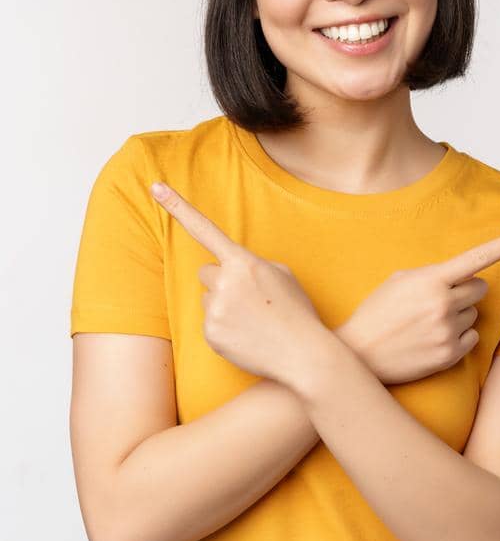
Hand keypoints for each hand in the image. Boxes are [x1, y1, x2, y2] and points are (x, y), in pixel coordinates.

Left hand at [151, 181, 326, 382]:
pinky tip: (246, 336)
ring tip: (253, 320)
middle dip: (222, 282)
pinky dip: (224, 328)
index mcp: (245, 263)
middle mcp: (225, 283)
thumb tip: (226, 270)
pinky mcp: (209, 334)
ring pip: (207, 298)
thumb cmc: (297, 312)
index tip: (155, 186)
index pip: (205, 229)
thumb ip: (251, 265)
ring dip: (224, 306)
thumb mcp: (283, 276)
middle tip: (251, 299)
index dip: (178, 206)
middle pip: (206, 272)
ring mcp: (215, 309)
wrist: (303, 354)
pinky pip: (208, 322)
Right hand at [338, 227, 499, 384]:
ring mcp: (447, 331)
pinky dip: (458, 337)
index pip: (478, 257)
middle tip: (439, 300)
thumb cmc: (377, 313)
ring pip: (475, 314)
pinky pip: (472, 337)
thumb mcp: (399, 282)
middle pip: (480, 288)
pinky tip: (432, 339)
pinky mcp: (449, 355)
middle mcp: (443, 304)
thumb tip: (462, 275)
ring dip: (459, 315)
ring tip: (427, 323)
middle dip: (466, 291)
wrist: (357, 355)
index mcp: (431, 280)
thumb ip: (433, 274)